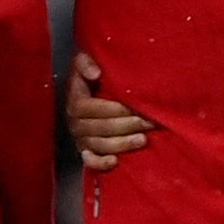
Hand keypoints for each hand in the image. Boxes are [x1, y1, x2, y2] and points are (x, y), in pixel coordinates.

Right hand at [66, 49, 149, 171]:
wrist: (87, 89)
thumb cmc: (91, 73)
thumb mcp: (84, 60)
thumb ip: (85, 62)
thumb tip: (95, 73)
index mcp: (74, 101)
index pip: (91, 108)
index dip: (114, 108)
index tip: (135, 106)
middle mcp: (74, 122)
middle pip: (100, 128)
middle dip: (127, 125)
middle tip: (149, 122)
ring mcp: (80, 139)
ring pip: (100, 145)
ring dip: (122, 144)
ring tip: (143, 139)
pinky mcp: (86, 151)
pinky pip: (90, 162)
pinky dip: (101, 163)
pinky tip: (116, 161)